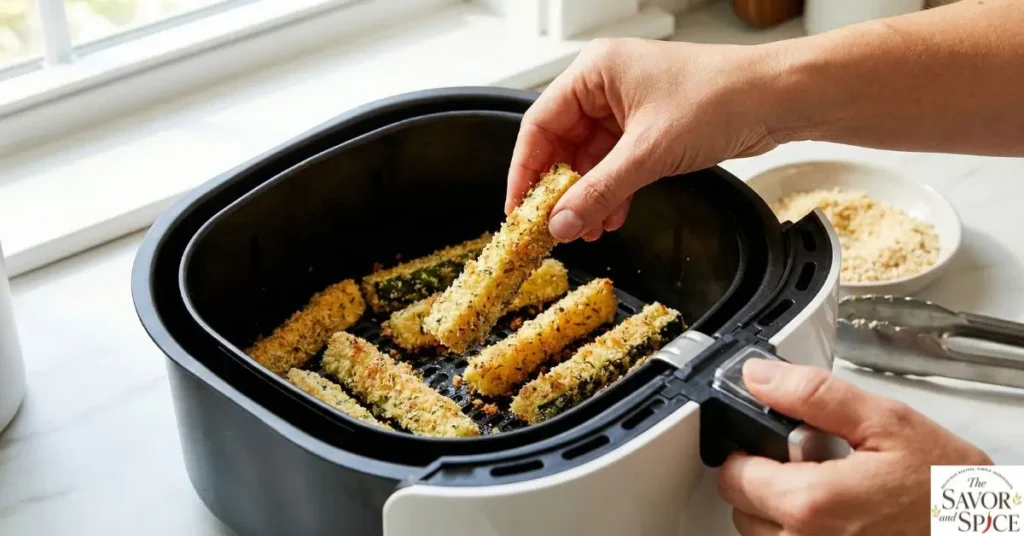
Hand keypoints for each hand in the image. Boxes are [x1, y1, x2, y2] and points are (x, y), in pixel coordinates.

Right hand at [504, 38, 782, 241]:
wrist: (776, 99)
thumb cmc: (720, 96)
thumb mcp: (648, 152)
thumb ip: (599, 192)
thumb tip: (562, 222)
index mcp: (594, 72)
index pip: (539, 124)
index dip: (525, 170)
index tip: (519, 208)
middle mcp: (606, 86)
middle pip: (562, 145)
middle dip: (560, 190)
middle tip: (552, 227)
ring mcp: (628, 108)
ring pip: (590, 160)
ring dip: (587, 197)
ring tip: (584, 230)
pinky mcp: (649, 129)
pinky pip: (616, 165)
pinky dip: (612, 192)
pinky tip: (610, 217)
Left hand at [717, 359, 992, 535]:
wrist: (984, 527)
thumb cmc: (946, 486)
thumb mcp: (884, 421)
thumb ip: (813, 395)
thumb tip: (759, 376)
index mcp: (812, 504)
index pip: (733, 475)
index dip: (747, 449)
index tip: (772, 440)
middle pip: (743, 507)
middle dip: (765, 478)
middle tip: (812, 463)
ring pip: (763, 533)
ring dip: (783, 508)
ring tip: (832, 490)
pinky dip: (803, 530)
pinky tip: (839, 516)